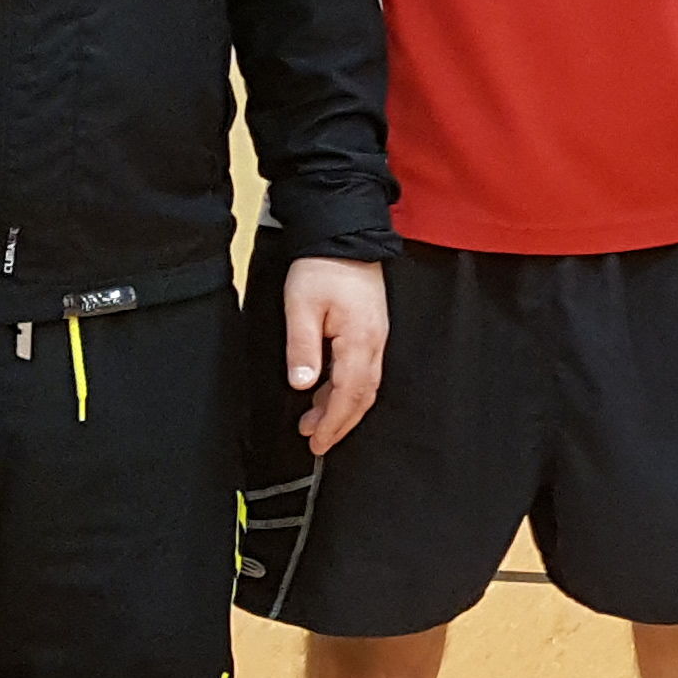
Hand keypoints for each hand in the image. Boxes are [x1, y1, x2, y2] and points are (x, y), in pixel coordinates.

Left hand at [279, 256, 388, 455]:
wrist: (345, 235)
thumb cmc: (321, 267)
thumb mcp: (301, 306)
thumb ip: (302, 348)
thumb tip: (303, 385)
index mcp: (359, 340)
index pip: (348, 394)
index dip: (333, 422)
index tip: (316, 442)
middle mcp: (375, 343)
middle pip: (362, 396)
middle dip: (339, 422)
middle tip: (315, 441)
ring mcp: (376, 337)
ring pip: (365, 385)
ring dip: (342, 408)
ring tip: (315, 421)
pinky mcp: (371, 330)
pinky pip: (365, 370)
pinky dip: (347, 389)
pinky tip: (328, 392)